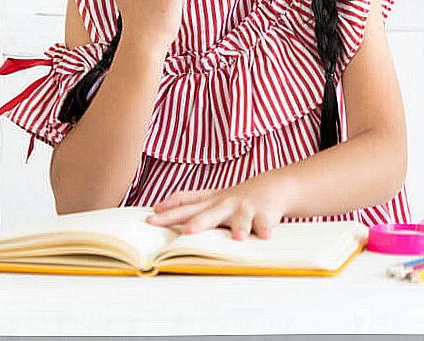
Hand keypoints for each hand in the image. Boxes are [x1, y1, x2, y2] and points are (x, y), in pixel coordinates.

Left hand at [143, 175, 291, 239]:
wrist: (271, 186)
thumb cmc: (235, 197)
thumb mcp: (211, 197)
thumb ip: (187, 201)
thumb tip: (158, 206)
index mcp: (210, 202)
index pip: (186, 205)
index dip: (169, 211)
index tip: (152, 217)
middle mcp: (225, 204)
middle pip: (210, 214)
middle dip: (199, 223)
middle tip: (187, 232)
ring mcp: (244, 208)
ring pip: (240, 219)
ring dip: (239, 227)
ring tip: (237, 237)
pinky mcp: (263, 214)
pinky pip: (264, 224)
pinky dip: (265, 229)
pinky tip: (265, 236)